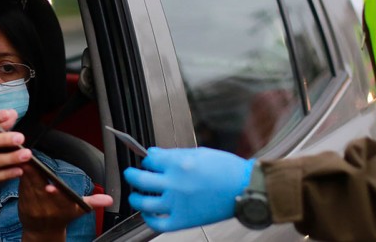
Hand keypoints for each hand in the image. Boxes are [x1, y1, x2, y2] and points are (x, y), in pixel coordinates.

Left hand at [18, 161, 112, 241]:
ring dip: (25, 174)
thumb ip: (94, 201)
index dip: (56, 194)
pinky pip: (21, 189)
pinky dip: (20, 177)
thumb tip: (109, 200)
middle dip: (35, 177)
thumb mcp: (79, 209)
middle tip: (30, 162)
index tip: (51, 187)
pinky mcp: (23, 204)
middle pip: (41, 190)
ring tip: (22, 159)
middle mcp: (48, 208)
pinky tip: (19, 165)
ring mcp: (34, 206)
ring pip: (29, 188)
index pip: (60, 200)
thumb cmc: (62, 216)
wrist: (44, 232)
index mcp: (63, 207)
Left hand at [123, 147, 253, 231]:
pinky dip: (148, 218)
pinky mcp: (183, 220)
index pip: (150, 159)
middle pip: (140, 179)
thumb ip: (174, 154)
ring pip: (143, 202)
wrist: (244, 189)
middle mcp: (175, 183)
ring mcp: (177, 203)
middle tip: (131, 174)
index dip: (147, 159)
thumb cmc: (226, 169)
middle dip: (132, 174)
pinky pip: (157, 223)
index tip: (148, 160)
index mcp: (179, 163)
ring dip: (135, 197)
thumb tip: (154, 155)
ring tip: (136, 195)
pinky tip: (147, 213)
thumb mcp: (199, 153)